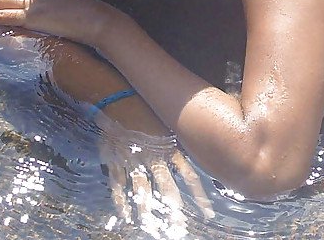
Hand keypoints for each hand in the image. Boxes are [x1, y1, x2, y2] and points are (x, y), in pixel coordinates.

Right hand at [97, 113, 214, 231]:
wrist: (119, 96)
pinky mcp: (116, 160)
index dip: (198, 193)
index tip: (207, 211)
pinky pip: (119, 184)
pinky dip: (121, 200)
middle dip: (174, 209)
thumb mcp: (168, 119)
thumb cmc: (146, 105)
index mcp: (169, 147)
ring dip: (147, 209)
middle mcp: (154, 156)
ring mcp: (134, 159)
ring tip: (152, 226)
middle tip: (180, 226)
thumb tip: (206, 143)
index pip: (188, 174)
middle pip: (167, 187)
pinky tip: (125, 214)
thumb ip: (181, 136)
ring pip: (143, 189)